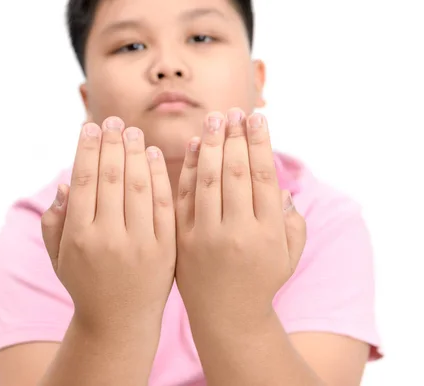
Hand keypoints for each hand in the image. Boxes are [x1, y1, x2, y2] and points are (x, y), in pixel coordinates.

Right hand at [41, 117, 176, 333]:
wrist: (119, 322)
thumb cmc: (84, 284)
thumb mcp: (58, 258)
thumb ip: (54, 221)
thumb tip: (64, 184)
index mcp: (79, 236)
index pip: (83, 180)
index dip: (87, 149)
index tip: (90, 126)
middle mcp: (108, 237)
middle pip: (111, 177)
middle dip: (111, 143)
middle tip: (113, 120)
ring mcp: (140, 243)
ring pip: (138, 185)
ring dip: (134, 152)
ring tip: (132, 131)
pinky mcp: (165, 249)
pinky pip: (162, 204)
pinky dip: (158, 176)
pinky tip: (152, 156)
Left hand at [175, 109, 305, 323]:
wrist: (225, 316)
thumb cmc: (262, 280)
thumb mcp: (288, 254)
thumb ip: (291, 219)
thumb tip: (280, 184)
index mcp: (267, 232)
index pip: (263, 176)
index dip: (260, 143)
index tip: (256, 118)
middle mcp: (237, 232)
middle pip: (234, 172)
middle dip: (234, 137)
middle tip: (232, 111)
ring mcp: (205, 236)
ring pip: (206, 180)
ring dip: (209, 145)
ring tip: (213, 120)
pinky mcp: (181, 240)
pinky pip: (182, 196)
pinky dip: (186, 169)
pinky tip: (191, 146)